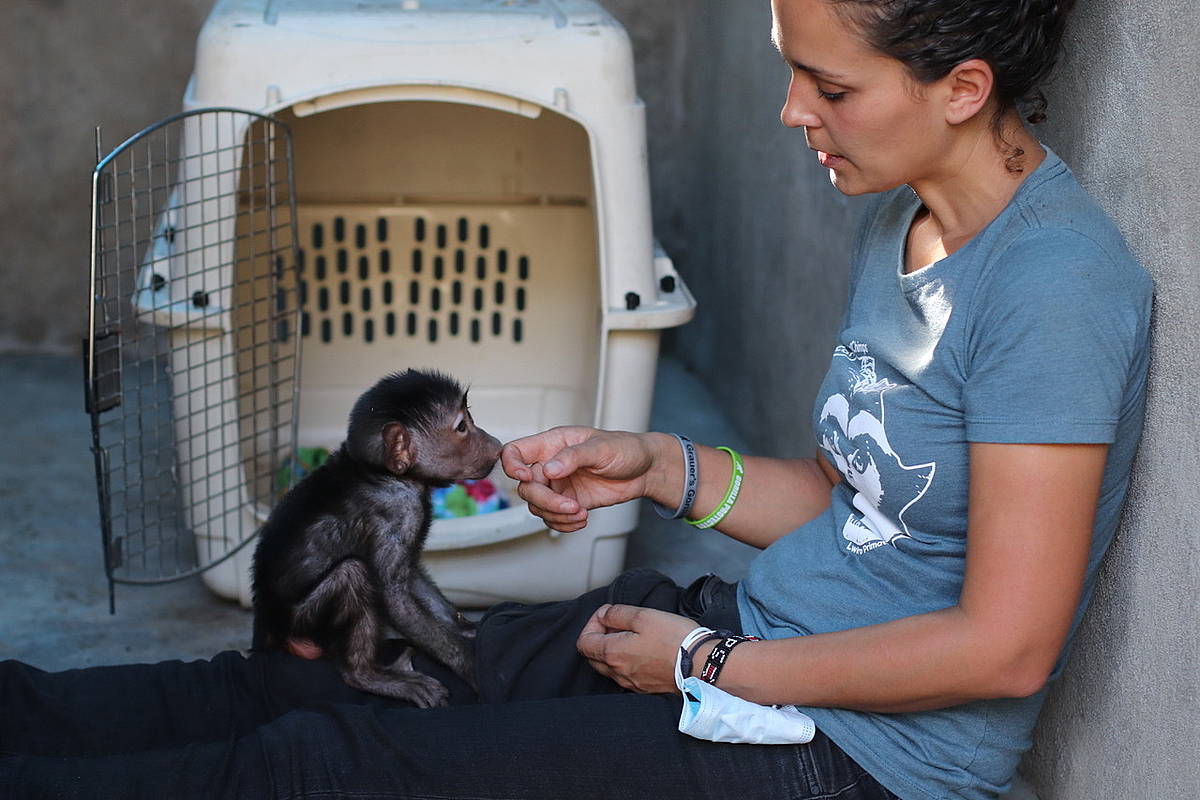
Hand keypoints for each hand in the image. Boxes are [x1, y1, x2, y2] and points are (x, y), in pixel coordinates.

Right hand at [501, 427, 663, 532]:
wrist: (646, 470)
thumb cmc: (625, 449)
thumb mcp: (601, 448)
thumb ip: (573, 457)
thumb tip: (549, 469)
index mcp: (553, 444)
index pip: (515, 451)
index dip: (512, 466)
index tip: (527, 477)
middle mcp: (551, 465)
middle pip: (526, 487)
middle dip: (545, 501)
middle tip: (569, 506)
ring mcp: (559, 485)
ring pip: (537, 506)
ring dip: (556, 515)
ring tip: (580, 513)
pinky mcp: (569, 502)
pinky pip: (553, 518)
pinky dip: (563, 524)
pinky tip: (581, 520)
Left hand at [575, 604, 698, 694]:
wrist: (702, 665)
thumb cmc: (674, 639)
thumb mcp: (643, 615)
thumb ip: (617, 614)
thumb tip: (604, 615)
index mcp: (613, 653)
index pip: (583, 642)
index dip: (591, 624)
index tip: (608, 616)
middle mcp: (618, 673)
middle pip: (593, 656)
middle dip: (599, 638)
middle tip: (617, 624)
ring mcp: (631, 684)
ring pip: (608, 668)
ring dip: (612, 651)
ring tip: (631, 636)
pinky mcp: (644, 689)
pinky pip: (625, 676)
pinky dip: (625, 663)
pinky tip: (642, 652)